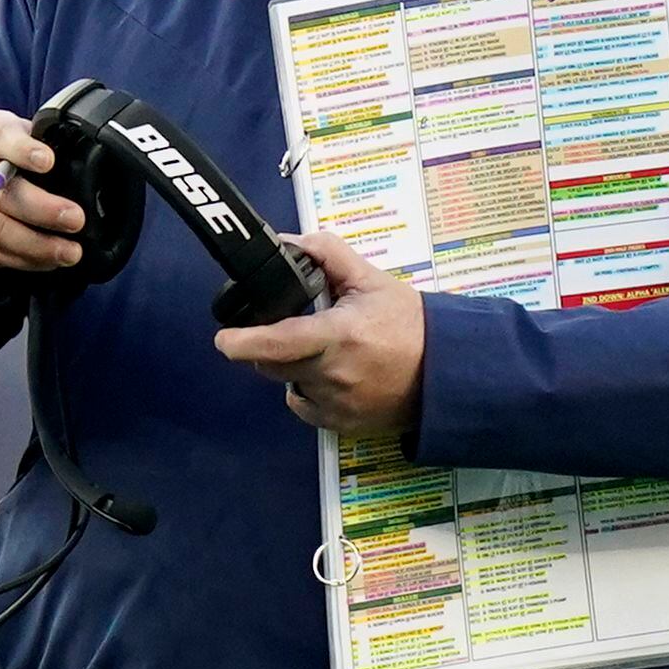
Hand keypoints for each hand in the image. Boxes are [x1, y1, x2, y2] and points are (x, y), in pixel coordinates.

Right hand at [0, 110, 84, 271]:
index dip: (23, 149)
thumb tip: (92, 165)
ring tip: (70, 252)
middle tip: (76, 219)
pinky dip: (25, 260)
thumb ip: (50, 143)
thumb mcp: (28, 135)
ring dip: (36, 244)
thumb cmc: (12, 153)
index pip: (1, 136)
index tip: (49, 161)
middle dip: (41, 209)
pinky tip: (51, 260)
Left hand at [213, 231, 423, 435]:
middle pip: (272, 363)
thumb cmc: (410, 324)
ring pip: (288, 383)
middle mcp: (332, 375)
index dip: (243, 342)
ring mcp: (335, 405)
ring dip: (292, 366)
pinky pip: (305, 406)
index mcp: (339, 336)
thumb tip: (288, 242)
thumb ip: (329, 254)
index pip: (278, 342)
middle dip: (269, 344)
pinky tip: (333, 375)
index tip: (223, 338)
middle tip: (292, 326)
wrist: (446, 374)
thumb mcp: (372, 280)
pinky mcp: (339, 426)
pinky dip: (307, 389)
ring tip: (324, 350)